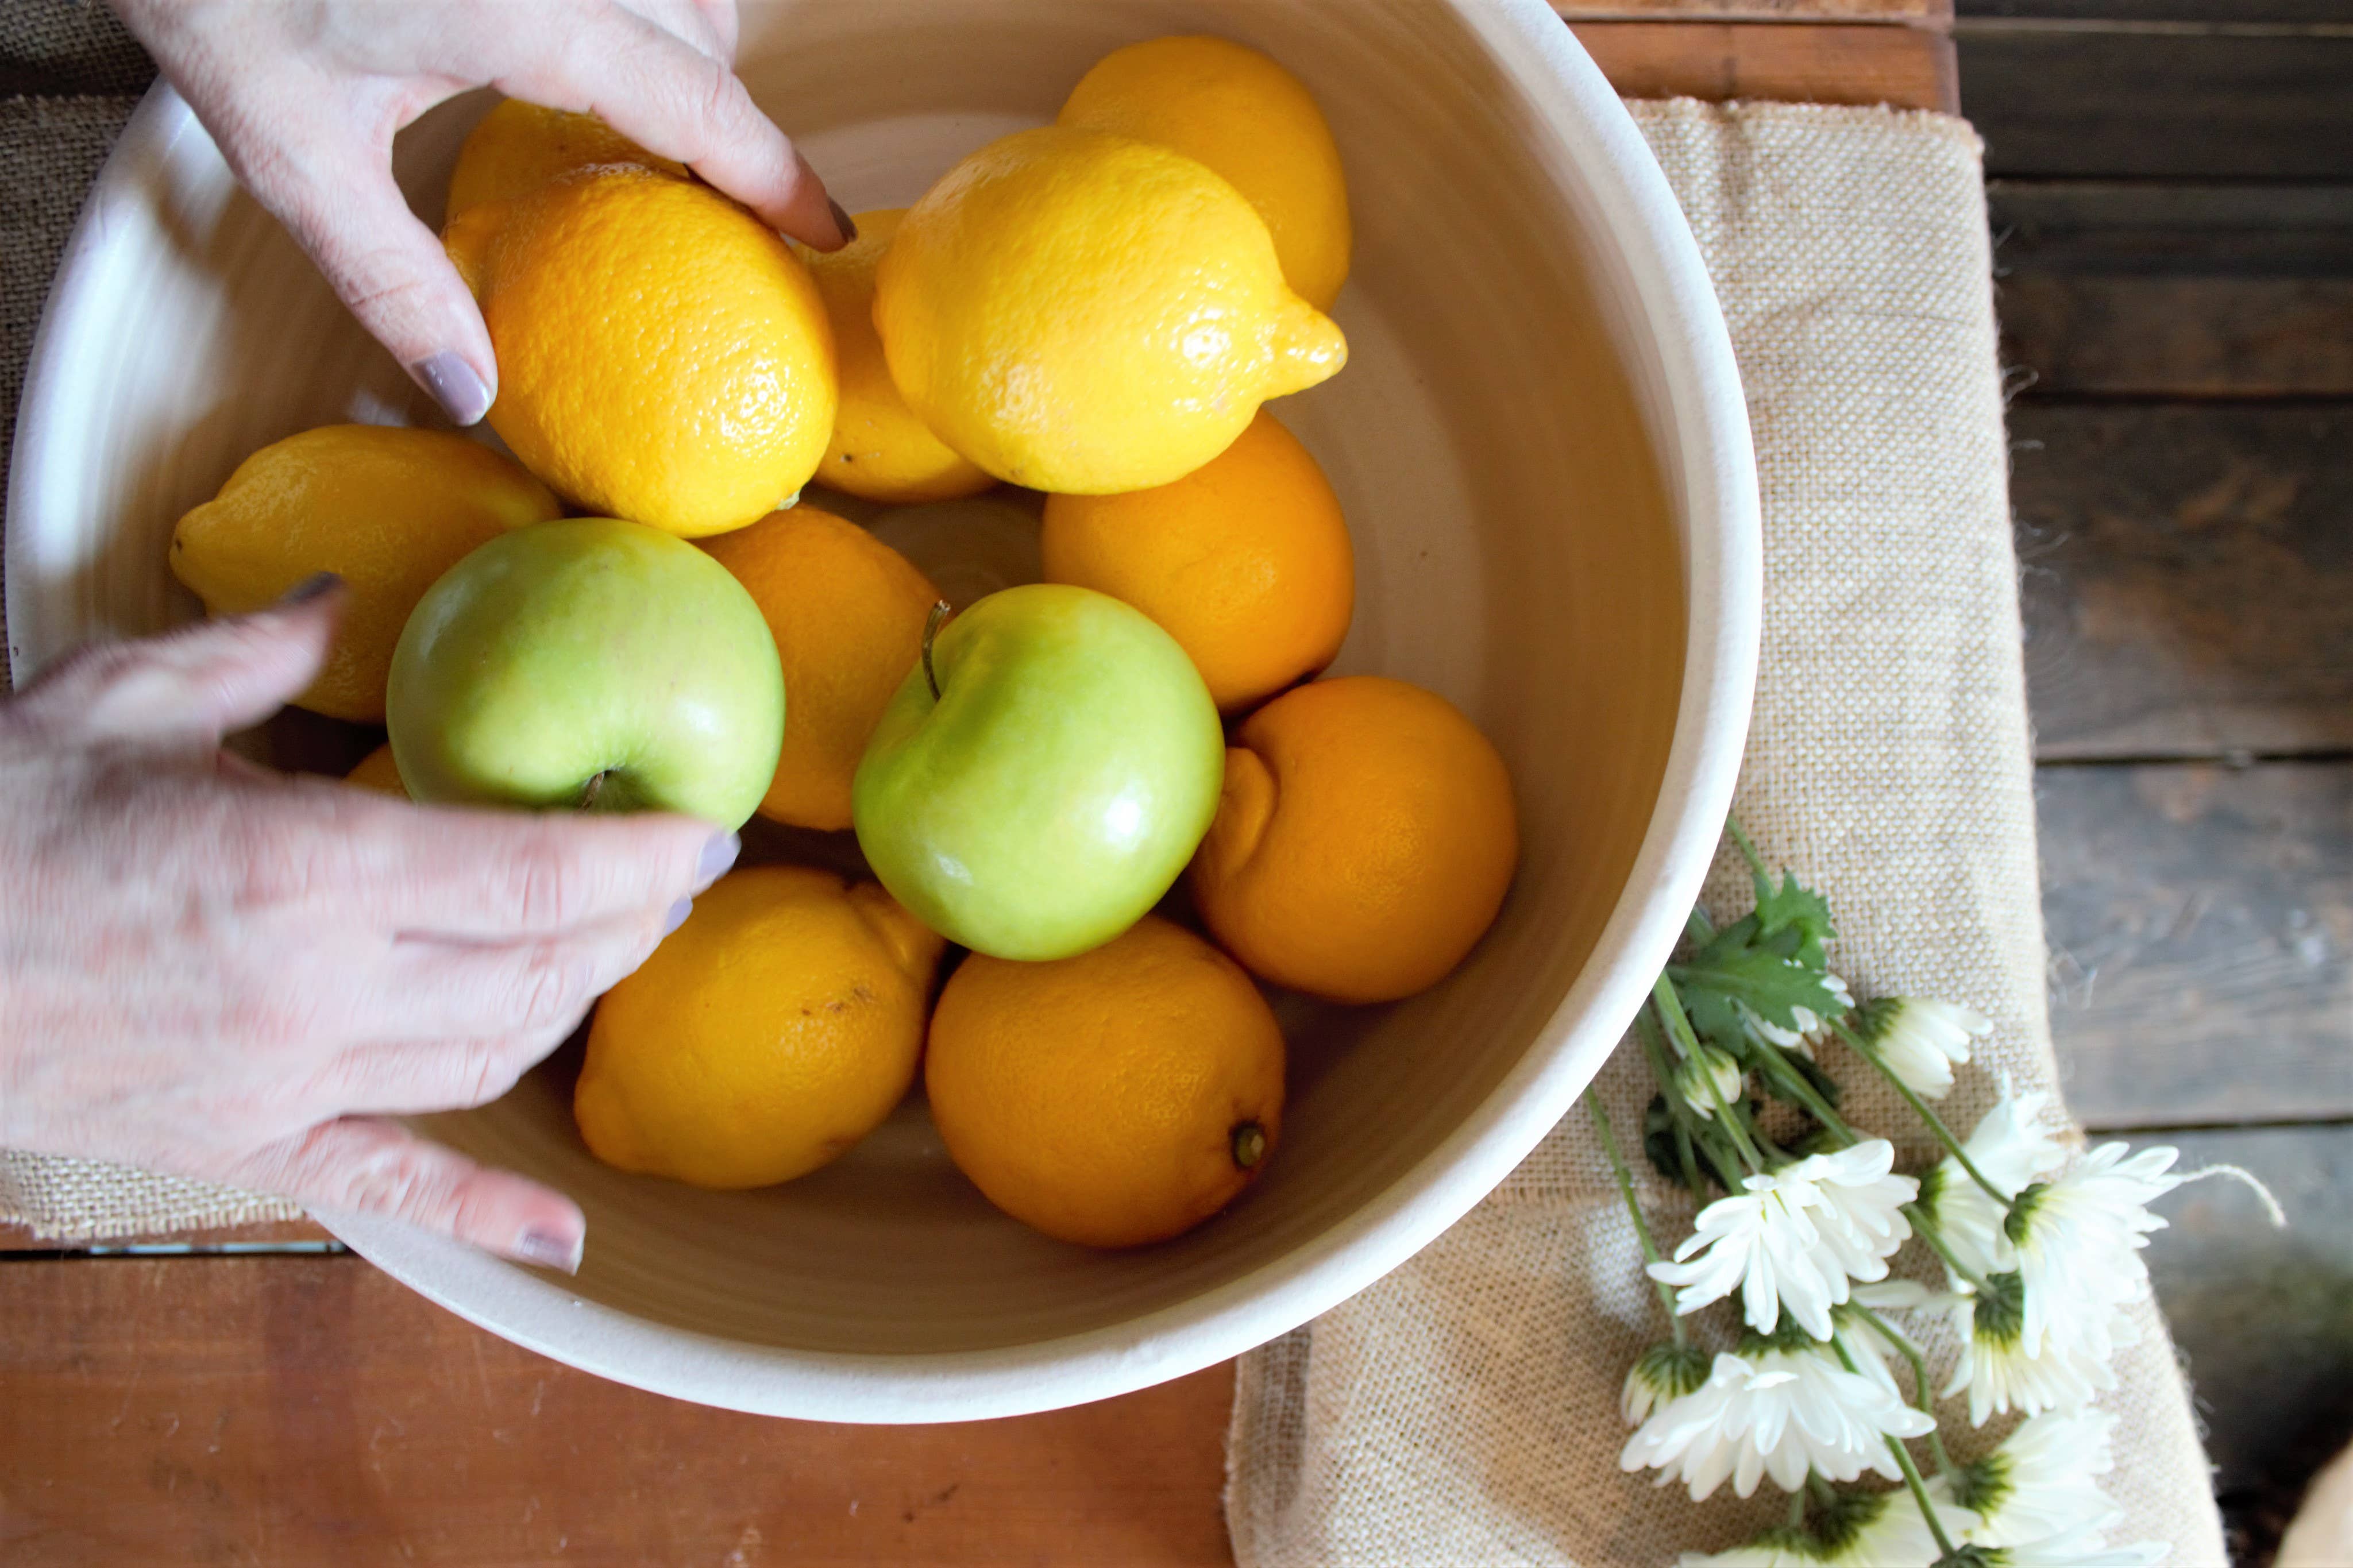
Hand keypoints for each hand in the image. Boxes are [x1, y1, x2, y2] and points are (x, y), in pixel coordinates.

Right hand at [0, 584, 737, 1269]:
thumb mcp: (112, 703)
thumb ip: (247, 657)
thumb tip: (332, 609)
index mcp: (300, 867)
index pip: (528, 875)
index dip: (638, 858)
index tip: (702, 832)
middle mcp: (312, 988)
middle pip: (535, 970)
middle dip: (627, 925)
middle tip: (671, 878)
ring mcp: (281, 1079)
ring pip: (488, 1059)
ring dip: (572, 1007)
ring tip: (615, 955)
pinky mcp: (241, 1140)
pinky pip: (390, 1187)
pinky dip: (486, 1216)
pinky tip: (565, 1239)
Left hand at [107, 0, 850, 424]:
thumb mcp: (291, 151)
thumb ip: (390, 276)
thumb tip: (472, 391)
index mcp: (525, 9)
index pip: (697, 98)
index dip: (774, 173)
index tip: (826, 230)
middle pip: (701, 27)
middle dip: (728, 111)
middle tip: (726, 203)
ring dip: (688, 47)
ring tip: (661, 130)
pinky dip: (640, 7)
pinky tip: (590, 49)